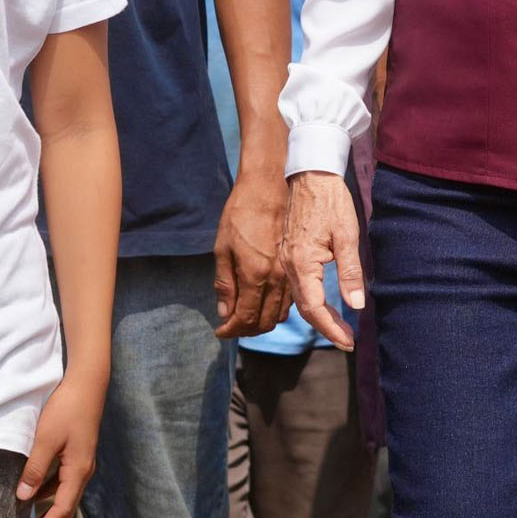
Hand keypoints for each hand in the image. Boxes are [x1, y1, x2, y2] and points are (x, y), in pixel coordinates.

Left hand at [17, 375, 101, 517]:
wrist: (87, 382)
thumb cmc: (67, 409)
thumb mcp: (46, 439)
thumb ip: (35, 469)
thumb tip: (22, 498)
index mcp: (78, 471)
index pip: (61, 511)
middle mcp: (83, 471)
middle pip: (65, 510)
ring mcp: (81, 463)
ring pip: (64, 497)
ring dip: (46, 515)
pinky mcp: (77, 453)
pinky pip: (62, 483)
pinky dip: (48, 496)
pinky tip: (34, 495)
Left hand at [215, 167, 291, 337]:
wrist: (268, 186)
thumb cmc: (241, 213)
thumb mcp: (223, 247)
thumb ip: (225, 283)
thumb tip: (224, 312)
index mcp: (256, 275)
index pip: (245, 318)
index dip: (231, 330)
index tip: (220, 331)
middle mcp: (276, 279)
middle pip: (265, 321)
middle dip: (246, 330)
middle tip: (231, 326)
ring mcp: (289, 272)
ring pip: (280, 313)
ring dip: (262, 321)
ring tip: (244, 316)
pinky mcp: (296, 265)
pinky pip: (289, 299)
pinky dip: (275, 308)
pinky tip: (262, 300)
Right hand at [282, 171, 363, 349]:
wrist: (311, 174)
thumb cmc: (331, 201)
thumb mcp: (347, 236)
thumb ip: (350, 273)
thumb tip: (356, 306)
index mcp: (302, 263)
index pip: (315, 308)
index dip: (331, 329)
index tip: (348, 342)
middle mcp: (288, 266)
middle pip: (306, 308)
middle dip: (327, 327)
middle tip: (348, 340)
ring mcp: (286, 260)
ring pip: (301, 298)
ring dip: (319, 316)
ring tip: (340, 328)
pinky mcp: (289, 254)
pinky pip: (298, 286)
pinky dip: (312, 301)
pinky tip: (324, 306)